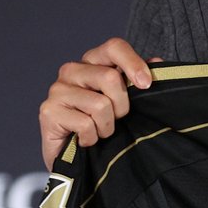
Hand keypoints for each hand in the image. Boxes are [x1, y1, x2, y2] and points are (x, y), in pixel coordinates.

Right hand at [39, 39, 162, 165]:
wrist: (76, 160)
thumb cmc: (102, 126)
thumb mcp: (124, 102)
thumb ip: (138, 80)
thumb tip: (158, 61)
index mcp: (92, 62)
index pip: (114, 47)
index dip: (133, 63)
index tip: (146, 84)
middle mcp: (72, 70)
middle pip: (110, 77)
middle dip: (122, 106)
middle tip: (115, 119)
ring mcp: (57, 89)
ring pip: (100, 104)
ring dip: (106, 126)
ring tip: (99, 131)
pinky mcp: (48, 111)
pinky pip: (85, 124)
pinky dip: (91, 138)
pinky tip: (84, 140)